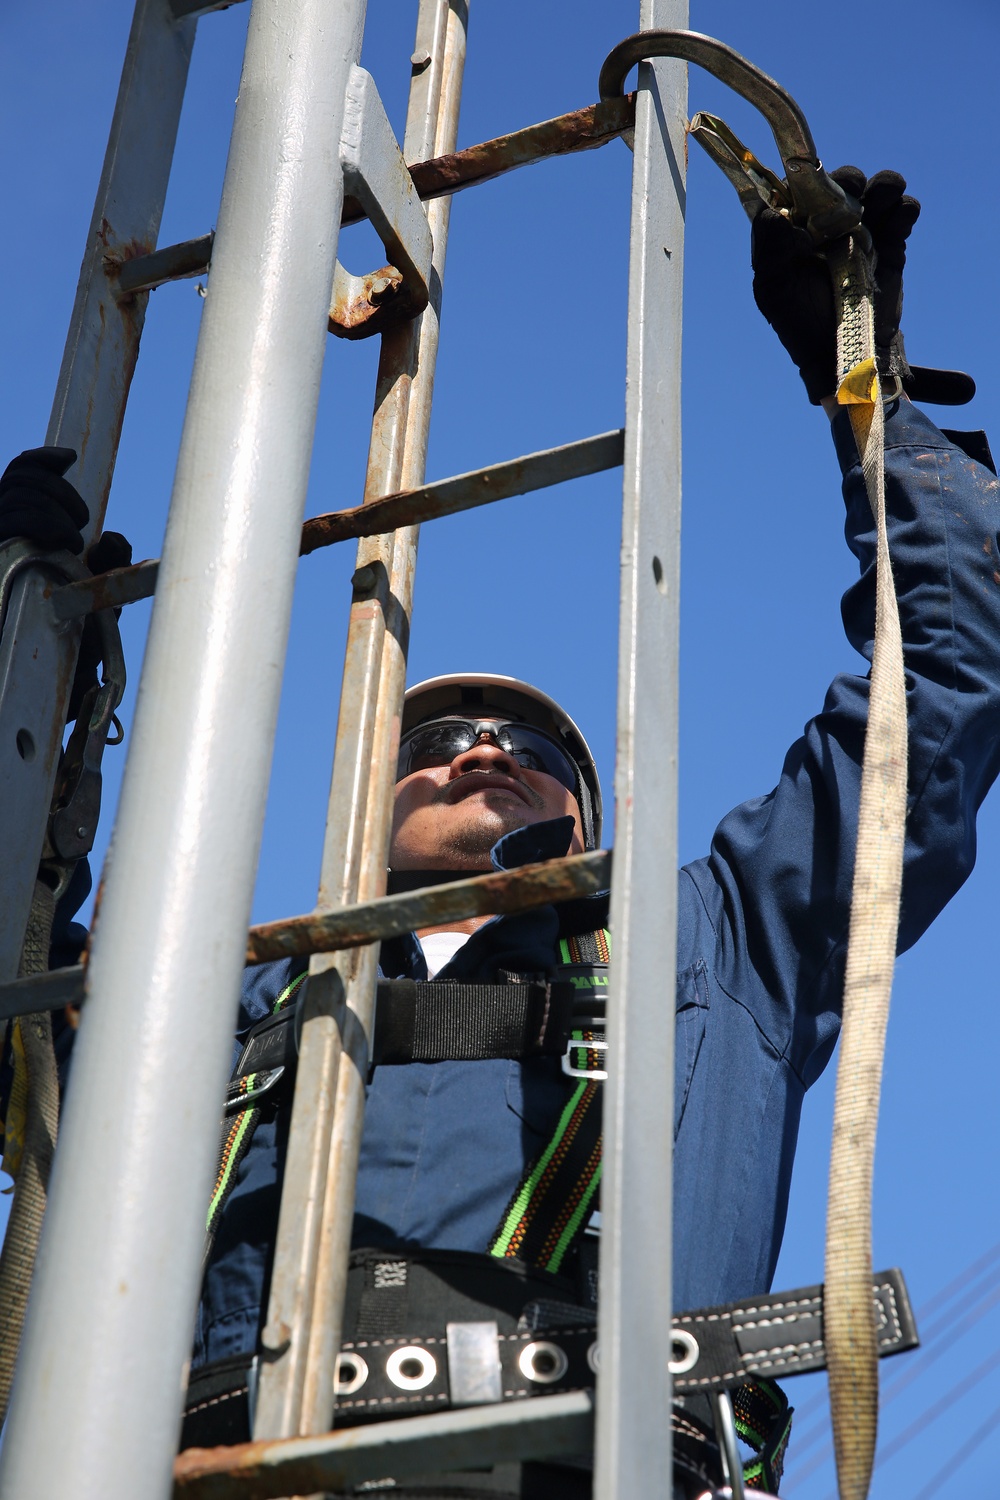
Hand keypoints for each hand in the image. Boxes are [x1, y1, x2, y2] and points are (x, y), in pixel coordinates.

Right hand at [0, 446, 131, 719]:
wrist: (43, 694)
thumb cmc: (70, 651)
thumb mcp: (96, 605)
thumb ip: (104, 570)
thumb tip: (114, 539)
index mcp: (20, 543)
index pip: (17, 482)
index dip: (39, 462)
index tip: (70, 457)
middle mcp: (2, 544)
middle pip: (17, 485)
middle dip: (55, 493)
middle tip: (79, 525)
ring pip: (13, 499)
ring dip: (50, 509)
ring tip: (71, 542)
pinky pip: (7, 522)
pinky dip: (37, 521)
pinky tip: (63, 539)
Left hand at [751, 167, 918, 403]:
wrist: (841, 353)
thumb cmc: (800, 322)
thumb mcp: (774, 290)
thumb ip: (770, 249)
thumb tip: (776, 212)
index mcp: (795, 228)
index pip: (799, 185)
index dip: (806, 176)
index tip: (812, 185)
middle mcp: (828, 223)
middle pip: (842, 180)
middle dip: (849, 179)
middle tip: (853, 191)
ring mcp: (862, 230)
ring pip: (877, 188)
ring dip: (883, 187)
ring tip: (882, 204)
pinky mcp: (891, 243)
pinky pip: (903, 212)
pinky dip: (904, 209)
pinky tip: (899, 222)